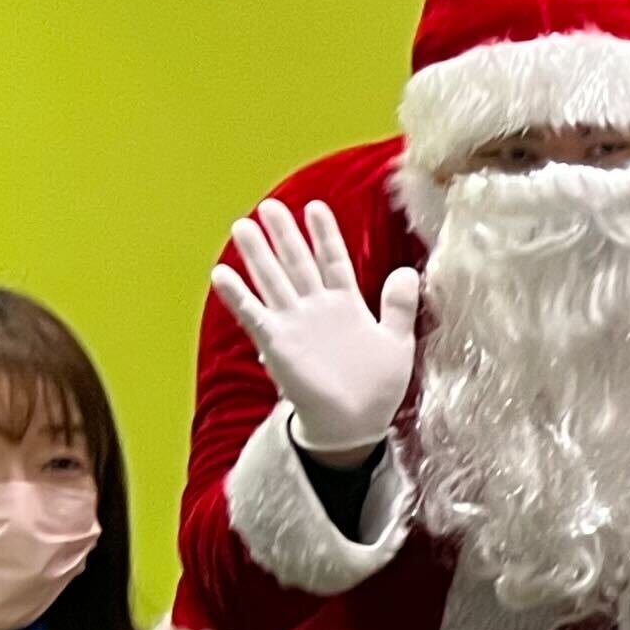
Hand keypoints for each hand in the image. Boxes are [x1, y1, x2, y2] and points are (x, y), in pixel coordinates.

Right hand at [213, 198, 422, 455]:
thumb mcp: (396, 342)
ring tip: (242, 226)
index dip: (325, 235)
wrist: (354, 424)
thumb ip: (398, 306)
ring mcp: (295, 324)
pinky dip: (239, 296)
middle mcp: (317, 309)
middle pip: (298, 263)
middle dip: (285, 235)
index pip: (334, 261)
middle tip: (269, 205)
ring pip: (274, 281)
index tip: (316, 207)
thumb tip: (408, 270)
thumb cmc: (376, 387)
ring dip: (258, 255)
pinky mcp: (277, 343)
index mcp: (346, 305)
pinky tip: (221, 273)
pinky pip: (254, 315)